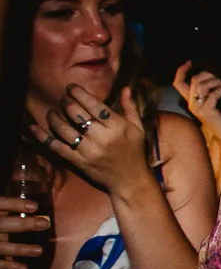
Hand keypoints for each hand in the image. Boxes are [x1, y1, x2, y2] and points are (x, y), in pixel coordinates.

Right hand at [0, 196, 49, 268]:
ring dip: (19, 249)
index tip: (34, 206)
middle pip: (1, 225)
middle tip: (45, 224)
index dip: (13, 204)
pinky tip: (24, 268)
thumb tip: (24, 206)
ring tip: (39, 250)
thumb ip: (1, 207)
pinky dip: (8, 266)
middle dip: (23, 225)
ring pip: (0, 246)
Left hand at [30, 85, 151, 195]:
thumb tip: (125, 88)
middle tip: (64, 100)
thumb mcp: (138, 129)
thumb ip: (131, 108)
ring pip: (63, 128)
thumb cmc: (135, 152)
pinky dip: (43, 136)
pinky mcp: (78, 161)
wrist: (130, 181)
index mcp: (117, 126)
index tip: (71, 88)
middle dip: (66, 102)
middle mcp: (102, 137)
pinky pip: (56, 146)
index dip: (78, 92)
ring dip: (54, 116)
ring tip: (52, 112)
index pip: (93, 104)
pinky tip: (34, 127)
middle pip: (75, 113)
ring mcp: (88, 150)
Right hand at [173, 61, 220, 130]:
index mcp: (192, 101)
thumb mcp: (216, 102)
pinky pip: (213, 94)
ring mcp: (198, 109)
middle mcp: (192, 105)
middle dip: (209, 75)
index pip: (178, 83)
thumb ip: (210, 90)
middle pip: (193, 80)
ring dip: (216, 82)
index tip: (189, 62)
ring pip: (201, 85)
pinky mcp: (207, 112)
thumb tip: (213, 75)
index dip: (181, 71)